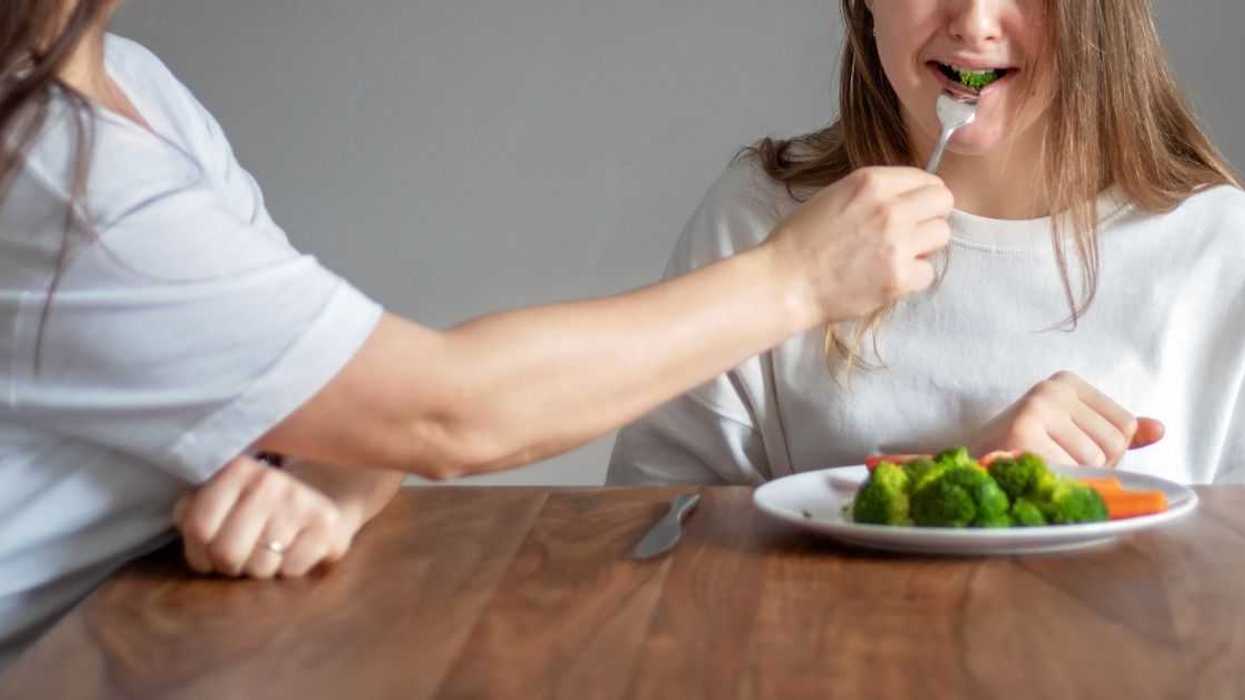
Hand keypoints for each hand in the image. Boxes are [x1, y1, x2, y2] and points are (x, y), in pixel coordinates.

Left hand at [173, 455, 362, 578]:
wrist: (322, 497)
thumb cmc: (255, 507)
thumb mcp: (219, 500)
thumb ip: (192, 510)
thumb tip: (186, 524)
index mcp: (236, 469)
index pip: (198, 528)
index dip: (198, 553)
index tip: (208, 554)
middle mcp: (269, 480)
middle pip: (227, 553)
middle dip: (229, 566)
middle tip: (239, 559)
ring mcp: (300, 501)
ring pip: (260, 568)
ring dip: (259, 570)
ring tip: (267, 553)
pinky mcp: (326, 526)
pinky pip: (291, 571)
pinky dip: (288, 570)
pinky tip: (293, 551)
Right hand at [766, 166, 952, 324]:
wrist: (784, 282)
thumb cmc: (800, 241)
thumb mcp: (834, 196)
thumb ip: (873, 192)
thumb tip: (907, 198)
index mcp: (871, 182)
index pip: (926, 179)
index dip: (921, 196)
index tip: (912, 210)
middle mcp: (889, 208)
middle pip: (943, 202)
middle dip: (929, 217)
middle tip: (910, 234)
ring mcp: (897, 243)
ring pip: (941, 235)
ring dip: (923, 247)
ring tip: (896, 256)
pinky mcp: (899, 277)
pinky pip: (928, 273)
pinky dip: (911, 278)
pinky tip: (887, 278)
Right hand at [968, 371, 1164, 466]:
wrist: (970, 467)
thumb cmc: (1024, 452)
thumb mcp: (1072, 433)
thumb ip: (1113, 431)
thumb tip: (1160, 430)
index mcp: (1067, 382)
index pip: (1125, 425)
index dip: (1106, 451)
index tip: (1067, 448)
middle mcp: (1051, 389)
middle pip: (1114, 443)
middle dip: (1093, 467)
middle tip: (1054, 463)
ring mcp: (1036, 409)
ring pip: (1095, 462)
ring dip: (1073, 478)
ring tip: (1042, 469)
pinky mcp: (1023, 434)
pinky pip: (1071, 473)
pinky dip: (1057, 485)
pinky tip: (1033, 474)